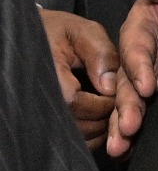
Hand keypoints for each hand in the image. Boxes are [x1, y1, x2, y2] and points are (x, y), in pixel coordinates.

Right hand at [40, 8, 118, 150]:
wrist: (27, 38)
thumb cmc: (56, 31)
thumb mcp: (80, 31)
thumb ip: (100, 54)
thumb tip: (111, 86)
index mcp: (47, 78)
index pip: (76, 104)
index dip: (103, 103)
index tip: (116, 93)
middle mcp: (40, 101)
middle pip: (76, 125)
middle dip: (104, 118)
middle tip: (116, 103)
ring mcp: (37, 113)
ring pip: (74, 136)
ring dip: (98, 129)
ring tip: (106, 109)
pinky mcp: (43, 121)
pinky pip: (69, 138)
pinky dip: (88, 135)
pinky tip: (95, 118)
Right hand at [107, 0, 157, 154]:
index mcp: (142, 30)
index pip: (136, 49)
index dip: (139, 67)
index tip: (146, 86)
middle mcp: (142, 56)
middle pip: (126, 82)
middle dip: (125, 107)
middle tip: (126, 130)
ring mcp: (153, 75)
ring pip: (132, 101)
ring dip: (125, 124)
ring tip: (120, 148)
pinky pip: (149, 110)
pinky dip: (139, 130)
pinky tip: (132, 151)